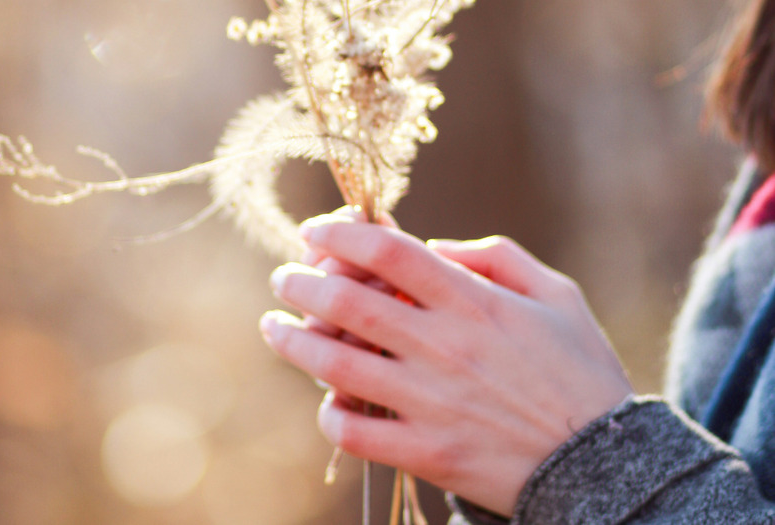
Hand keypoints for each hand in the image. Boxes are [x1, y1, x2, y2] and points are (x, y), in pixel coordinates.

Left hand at [259, 213, 633, 516]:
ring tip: (274, 327)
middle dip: (300, 283)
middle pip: (345, 302)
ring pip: (334, 364)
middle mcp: (442, 346)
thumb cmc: (579, 370)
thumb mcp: (556, 295)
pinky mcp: (425, 451)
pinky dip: (330, 411)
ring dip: (292, 341)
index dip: (340, 233)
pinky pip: (352, 431)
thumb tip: (435, 245)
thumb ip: (496, 256)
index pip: (387, 252)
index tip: (315, 232)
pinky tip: (326, 397)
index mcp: (473, 303)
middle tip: (284, 278)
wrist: (601, 461)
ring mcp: (429, 402)